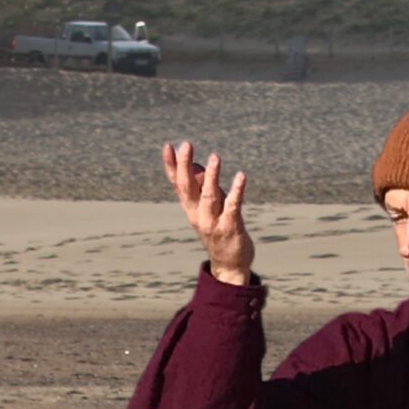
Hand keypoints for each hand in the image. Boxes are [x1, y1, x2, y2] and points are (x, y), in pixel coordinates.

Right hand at [163, 140, 253, 284]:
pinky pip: (233, 206)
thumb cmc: (219, 230)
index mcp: (190, 208)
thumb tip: (197, 166)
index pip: (177, 183)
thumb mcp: (207, 207)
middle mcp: (197, 214)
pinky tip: (241, 176)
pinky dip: (236, 191)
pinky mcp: (230, 227)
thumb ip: (202, 187)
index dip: (171, 166)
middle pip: (188, 187)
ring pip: (209, 196)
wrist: (229, 264)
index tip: (168, 146)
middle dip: (186, 166)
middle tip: (186, 145)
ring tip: (215, 157)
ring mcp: (213, 222)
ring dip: (211, 177)